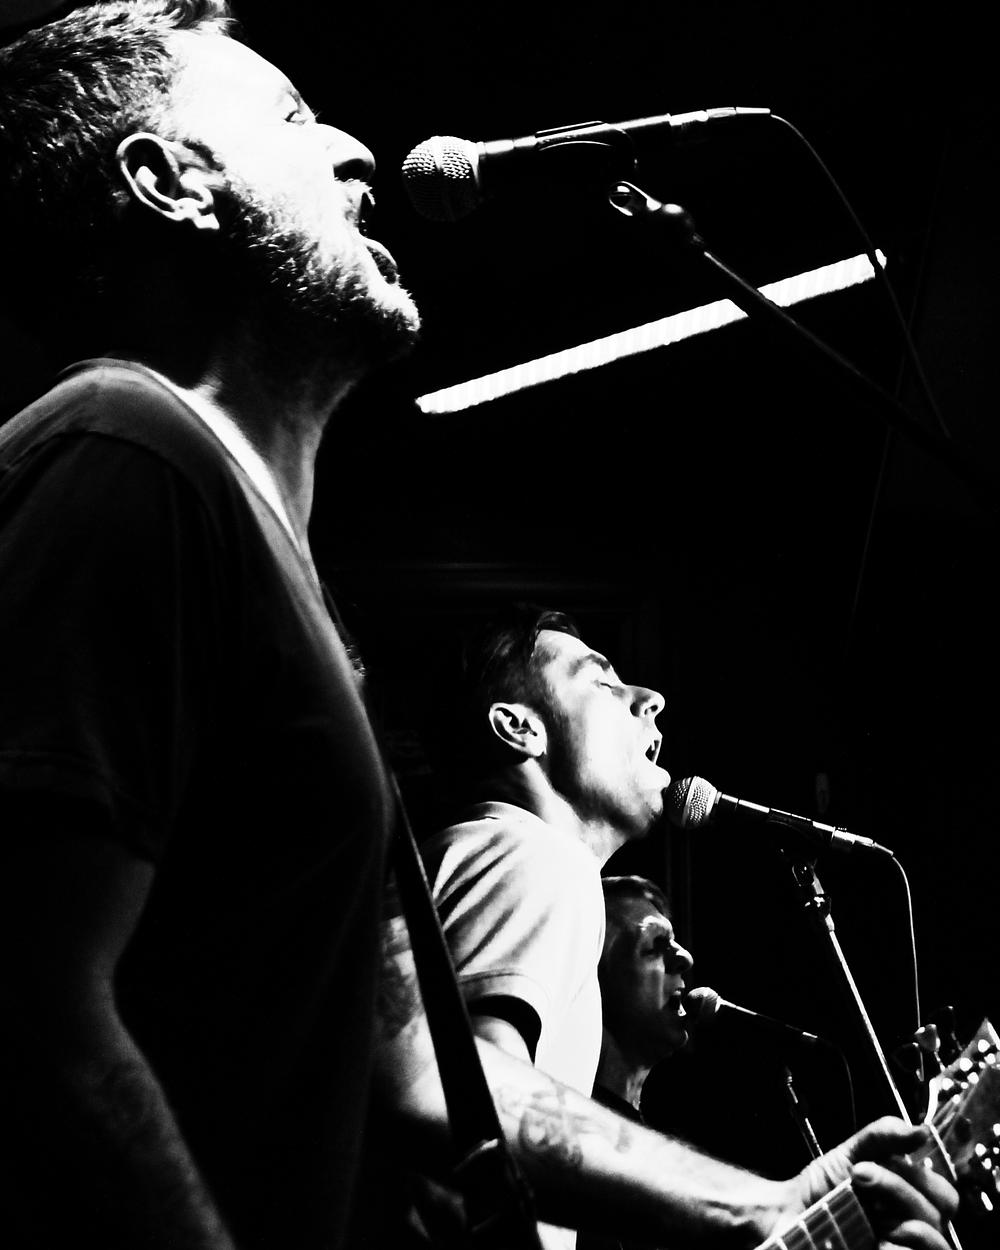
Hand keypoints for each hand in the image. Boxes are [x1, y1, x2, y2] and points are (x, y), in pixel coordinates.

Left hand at [795, 1117, 958, 1248]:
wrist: (790, 1215)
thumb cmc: (822, 1188)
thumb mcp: (851, 1153)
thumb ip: (884, 1136)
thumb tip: (921, 1131)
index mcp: (911, 1199)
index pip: (945, 1193)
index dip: (920, 1175)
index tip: (874, 1162)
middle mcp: (913, 1227)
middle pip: (940, 1212)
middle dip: (899, 1188)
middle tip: (860, 1177)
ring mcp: (904, 1246)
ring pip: (934, 1240)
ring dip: (899, 1215)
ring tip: (867, 1209)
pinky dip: (898, 1247)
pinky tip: (877, 1239)